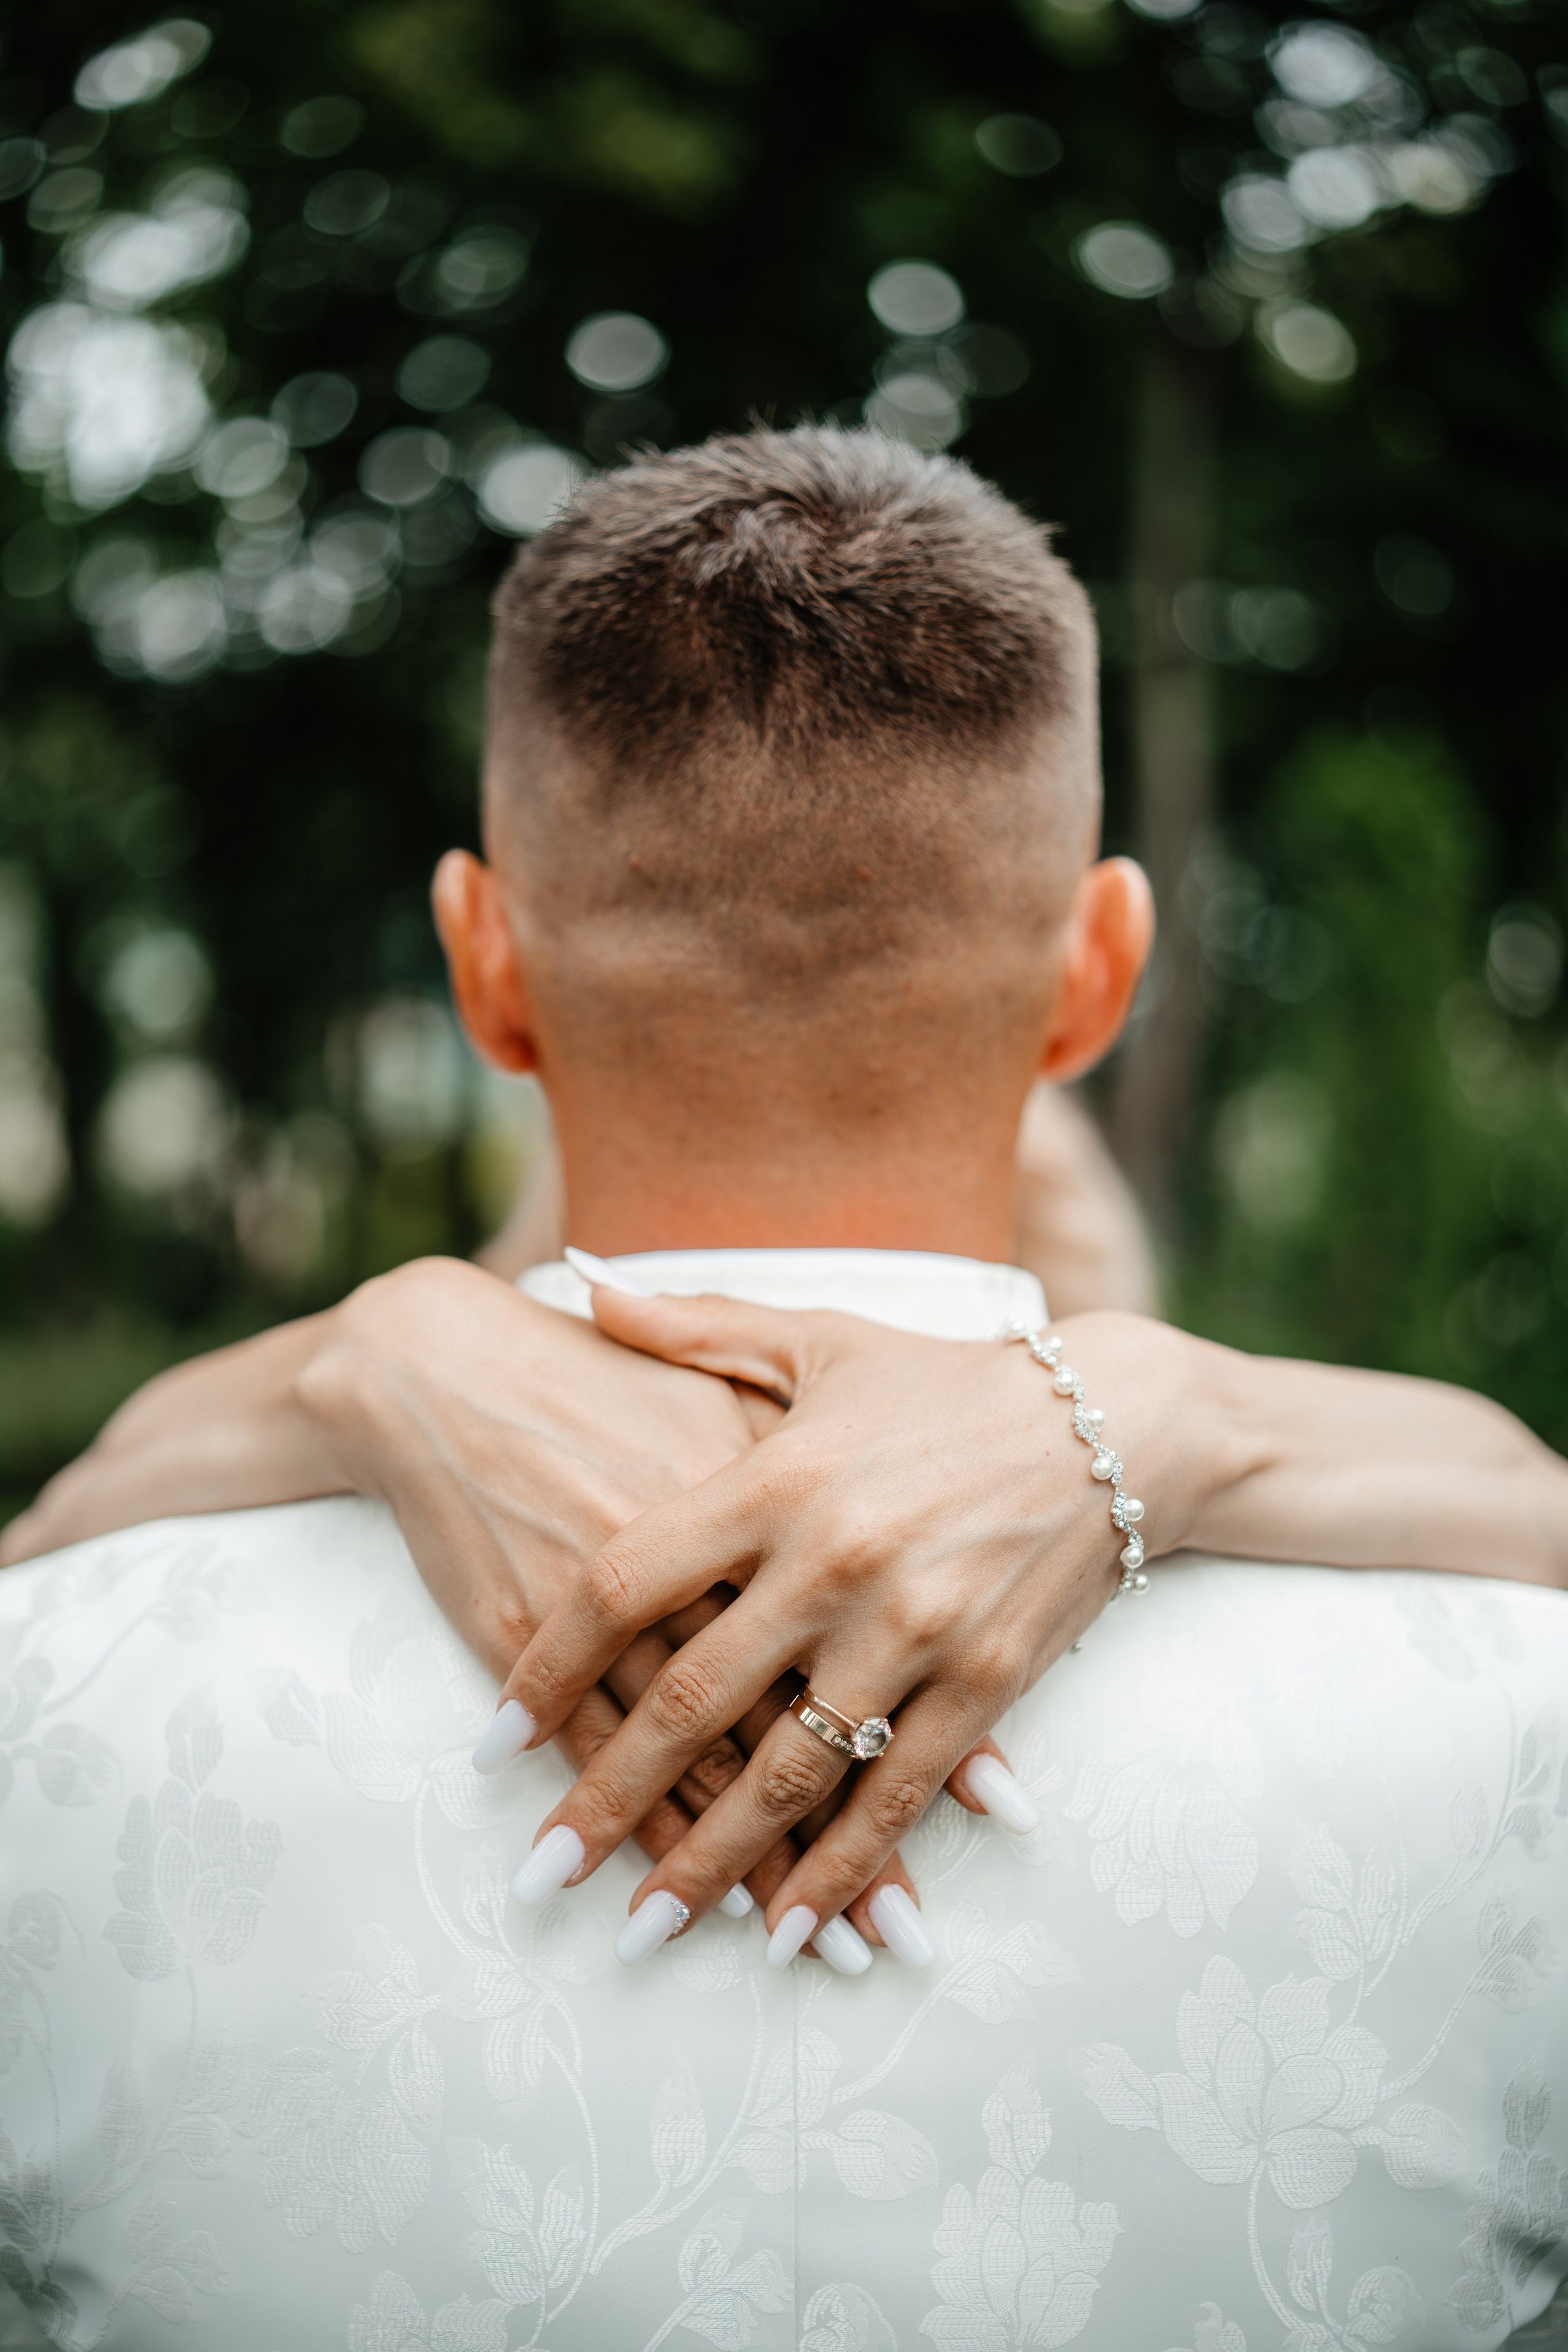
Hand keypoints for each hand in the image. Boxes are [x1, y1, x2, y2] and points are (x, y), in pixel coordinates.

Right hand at [9, 1256, 934, 1945]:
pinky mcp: (519, 1633)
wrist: (448, 1363)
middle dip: (848, 1841)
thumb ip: (850, 1464)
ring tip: (811, 1954)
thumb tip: (958, 1547)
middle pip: (793, 1720)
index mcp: (774, 1494)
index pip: (869, 1634)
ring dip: (751, 1866)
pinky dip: (643, 1823)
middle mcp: (704, 1561)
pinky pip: (599, 1747)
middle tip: (900, 1939)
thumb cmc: (614, 1378)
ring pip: (698, 1759)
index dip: (929, 1721)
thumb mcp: (741, 1381)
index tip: (993, 1811)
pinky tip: (676, 1884)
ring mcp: (607, 1605)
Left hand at [497, 1296, 1221, 1944]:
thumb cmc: (943, 1382)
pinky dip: (842, 1874)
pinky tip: (791, 1935)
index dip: (550, 1665)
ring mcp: (915, 1631)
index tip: (491, 1739)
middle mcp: (835, 1561)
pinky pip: (897, 1800)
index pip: (628, 1583)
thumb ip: (691, 1327)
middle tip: (542, 1874)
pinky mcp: (987, 1684)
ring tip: (646, 1930)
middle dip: (608, 1799)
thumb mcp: (818, 1343)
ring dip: (712, 1864)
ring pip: (788, 1773)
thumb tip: (578, 1283)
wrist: (1115, 1422)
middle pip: (690, 1699)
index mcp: (776, 1477)